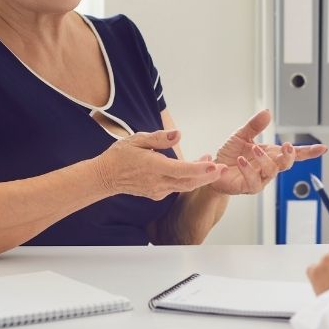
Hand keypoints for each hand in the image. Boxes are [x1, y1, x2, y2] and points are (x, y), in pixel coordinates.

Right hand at [96, 129, 226, 199]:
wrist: (106, 176)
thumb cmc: (121, 155)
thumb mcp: (137, 139)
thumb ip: (159, 138)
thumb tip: (179, 134)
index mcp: (153, 167)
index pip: (181, 170)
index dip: (199, 169)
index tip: (214, 165)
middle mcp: (157, 182)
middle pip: (188, 182)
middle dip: (208, 176)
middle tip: (223, 167)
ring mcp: (158, 191)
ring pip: (185, 186)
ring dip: (200, 177)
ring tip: (212, 165)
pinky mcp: (157, 194)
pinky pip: (177, 188)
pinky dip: (188, 180)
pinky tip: (195, 170)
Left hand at [209, 109, 328, 194]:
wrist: (213, 170)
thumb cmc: (230, 154)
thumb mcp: (242, 135)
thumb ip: (254, 125)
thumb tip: (267, 112)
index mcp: (271, 153)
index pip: (294, 153)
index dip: (309, 151)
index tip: (323, 148)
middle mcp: (269, 166)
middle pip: (286, 163)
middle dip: (289, 156)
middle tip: (287, 147)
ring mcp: (261, 178)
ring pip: (271, 172)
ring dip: (265, 160)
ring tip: (254, 149)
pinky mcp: (248, 187)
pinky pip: (253, 180)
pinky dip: (249, 169)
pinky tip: (241, 160)